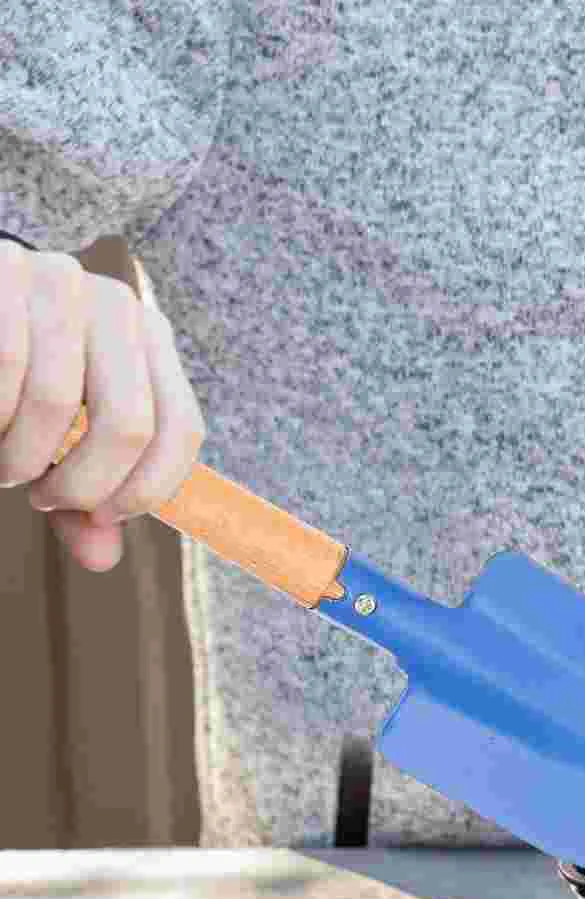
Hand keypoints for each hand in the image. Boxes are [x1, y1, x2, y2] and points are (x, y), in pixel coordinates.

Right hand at [0, 241, 203, 570]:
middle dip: (81, 484)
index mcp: (151, 341)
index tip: (103, 515)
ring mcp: (62, 281)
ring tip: (4, 461)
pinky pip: (4, 366)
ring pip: (56, 401)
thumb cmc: (16, 382)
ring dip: (20, 455)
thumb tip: (101, 557)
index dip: (147, 488)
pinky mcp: (5, 271)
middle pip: (129, 425)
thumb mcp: (60, 436)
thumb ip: (84, 495)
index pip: (183, 429)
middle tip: (40, 495)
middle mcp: (119, 306)